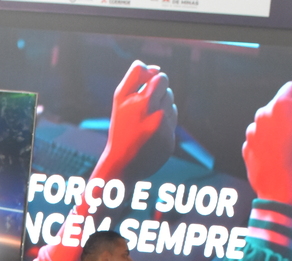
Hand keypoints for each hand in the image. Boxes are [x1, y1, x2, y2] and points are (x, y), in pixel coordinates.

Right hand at [101, 61, 177, 181]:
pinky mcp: (169, 143)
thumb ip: (135, 77)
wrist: (120, 162)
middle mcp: (156, 115)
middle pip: (168, 92)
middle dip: (158, 96)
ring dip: (161, 110)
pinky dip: (163, 127)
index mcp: (144, 102)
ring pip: (171, 107)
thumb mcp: (119, 99)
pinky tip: (150, 135)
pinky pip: (172, 125)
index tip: (145, 90)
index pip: (162, 78)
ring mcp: (164, 130)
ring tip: (145, 122)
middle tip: (143, 108)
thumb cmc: (119, 127)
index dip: (154, 81)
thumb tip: (155, 68)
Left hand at [242, 80, 291, 209]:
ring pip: (269, 122)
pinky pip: (261, 138)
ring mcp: (252, 131)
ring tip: (288, 149)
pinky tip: (277, 156)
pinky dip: (268, 143)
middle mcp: (262, 114)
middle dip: (289, 114)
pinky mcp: (247, 145)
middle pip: (279, 104)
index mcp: (280, 104)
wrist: (282, 188)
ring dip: (278, 129)